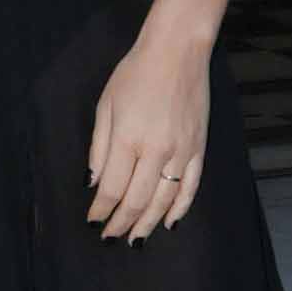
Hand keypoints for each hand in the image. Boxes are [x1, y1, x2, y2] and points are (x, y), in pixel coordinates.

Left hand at [88, 36, 210, 242]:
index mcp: (128, 139)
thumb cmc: (135, 74)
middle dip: (121, 223)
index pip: (112, 188)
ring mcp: (181, 151)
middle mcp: (156, 150)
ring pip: (164, 200)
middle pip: (137, 200)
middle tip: (110, 237)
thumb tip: (92, 183)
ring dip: (148, 223)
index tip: (93, 221)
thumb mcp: (105, 106)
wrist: (177, 51)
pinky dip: (180, 208)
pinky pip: (190, 187)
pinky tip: (169, 222)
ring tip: (135, 239)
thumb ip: (99, 148)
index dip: (101, 210)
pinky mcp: (199, 148)